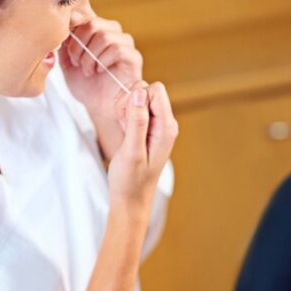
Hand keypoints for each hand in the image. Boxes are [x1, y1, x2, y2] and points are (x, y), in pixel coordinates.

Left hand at [60, 17, 141, 122]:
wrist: (99, 107)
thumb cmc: (86, 86)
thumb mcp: (67, 62)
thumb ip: (64, 44)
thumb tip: (60, 27)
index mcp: (97, 31)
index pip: (84, 16)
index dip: (72, 29)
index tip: (64, 46)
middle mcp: (112, 33)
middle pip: (93, 23)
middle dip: (79, 44)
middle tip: (76, 62)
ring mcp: (125, 43)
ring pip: (104, 36)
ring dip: (90, 56)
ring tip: (87, 70)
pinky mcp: (133, 56)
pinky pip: (117, 49)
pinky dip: (102, 61)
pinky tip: (99, 71)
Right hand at [107, 81, 177, 212]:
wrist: (130, 199)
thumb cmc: (130, 180)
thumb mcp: (132, 151)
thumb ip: (137, 121)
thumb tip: (139, 92)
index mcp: (167, 128)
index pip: (156, 90)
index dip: (137, 96)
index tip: (126, 116)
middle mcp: (165, 124)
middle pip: (147, 91)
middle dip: (129, 101)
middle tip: (123, 124)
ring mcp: (156, 126)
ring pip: (139, 98)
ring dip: (125, 109)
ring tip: (123, 130)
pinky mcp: (147, 129)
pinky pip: (135, 109)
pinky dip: (125, 116)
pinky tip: (124, 132)